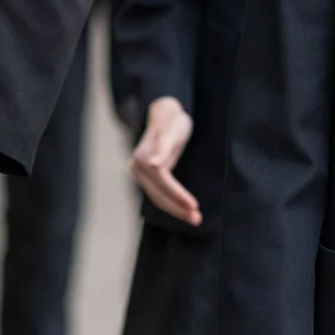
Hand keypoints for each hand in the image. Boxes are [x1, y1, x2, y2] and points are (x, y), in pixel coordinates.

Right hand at [132, 96, 199, 224]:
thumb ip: (164, 146)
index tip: (194, 206)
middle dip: (178, 208)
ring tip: (194, 218)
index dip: (177, 196)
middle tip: (197, 219)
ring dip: (175, 210)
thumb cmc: (173, 121)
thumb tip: (152, 165)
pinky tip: (183, 210)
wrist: (165, 114)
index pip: (162, 182)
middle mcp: (137, 167)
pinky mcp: (145, 177)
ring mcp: (139, 173)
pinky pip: (158, 194)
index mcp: (143, 157)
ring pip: (158, 197)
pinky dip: (171, 203)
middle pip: (159, 194)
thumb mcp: (173, 130)